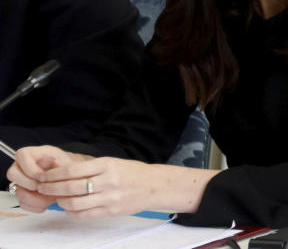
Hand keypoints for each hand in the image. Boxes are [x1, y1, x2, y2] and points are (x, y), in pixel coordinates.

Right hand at [7, 146, 91, 212]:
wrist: (68, 177)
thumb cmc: (65, 166)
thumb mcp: (66, 161)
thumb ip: (61, 163)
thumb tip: (55, 165)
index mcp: (33, 153)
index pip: (21, 155)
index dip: (30, 168)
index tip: (42, 176)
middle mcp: (22, 166)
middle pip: (13, 174)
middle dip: (29, 184)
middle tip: (44, 187)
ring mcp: (21, 181)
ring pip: (18, 192)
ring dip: (35, 198)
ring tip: (51, 197)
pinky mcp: (23, 193)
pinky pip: (23, 203)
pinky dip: (35, 206)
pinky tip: (47, 203)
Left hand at [8, 145, 215, 217]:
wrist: (154, 186)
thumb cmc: (132, 172)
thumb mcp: (113, 163)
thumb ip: (90, 168)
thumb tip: (62, 171)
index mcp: (107, 165)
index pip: (73, 170)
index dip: (54, 174)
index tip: (44, 176)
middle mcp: (108, 181)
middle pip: (71, 187)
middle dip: (52, 188)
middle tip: (42, 187)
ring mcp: (109, 198)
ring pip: (75, 203)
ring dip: (61, 201)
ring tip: (56, 198)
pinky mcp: (110, 211)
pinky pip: (84, 214)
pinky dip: (72, 212)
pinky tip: (70, 207)